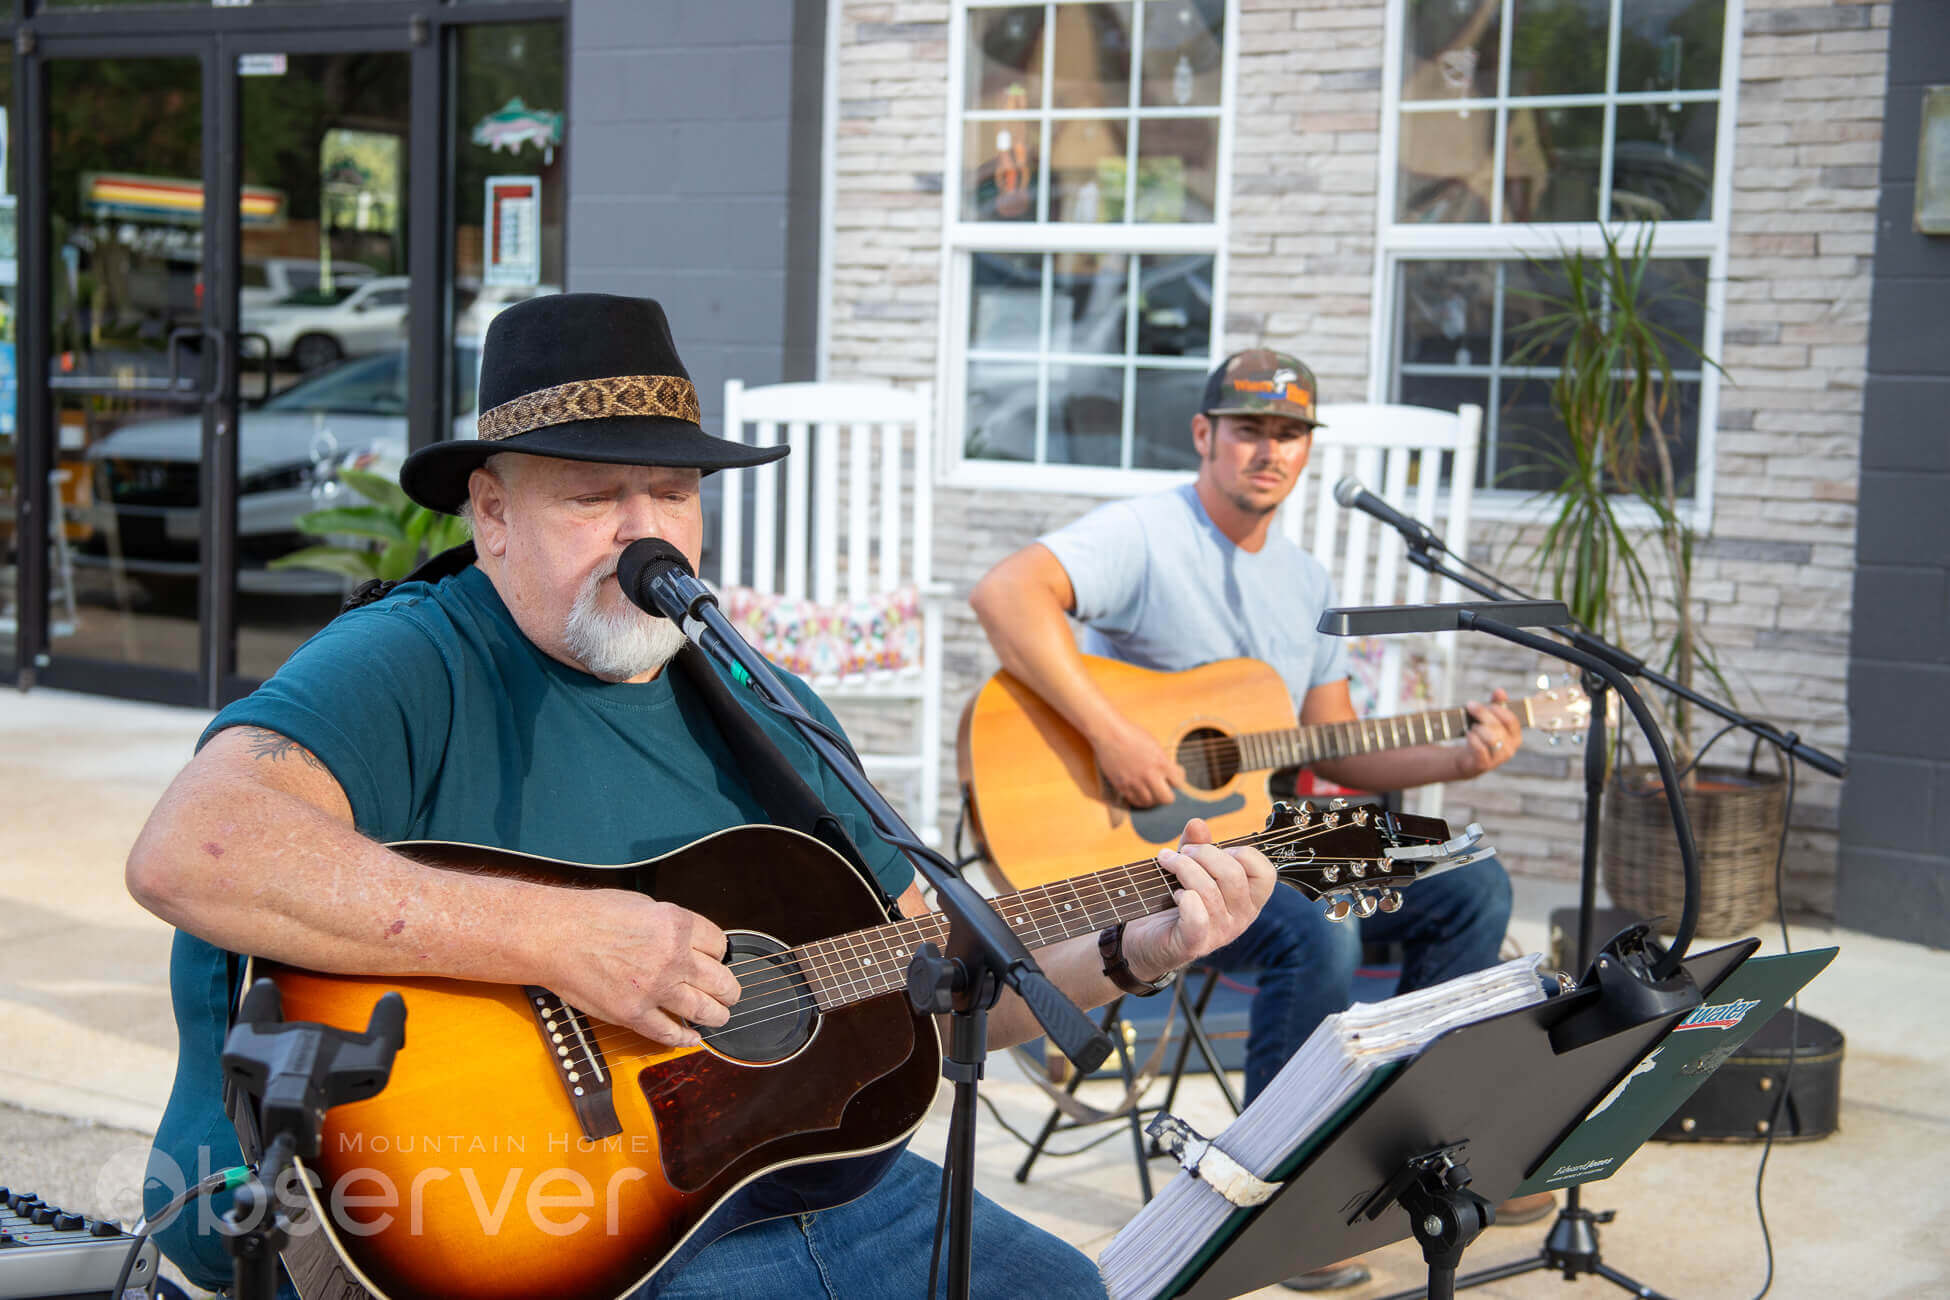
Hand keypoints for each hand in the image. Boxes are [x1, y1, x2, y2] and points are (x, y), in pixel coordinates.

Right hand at [546, 891, 741, 1047]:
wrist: (553, 936)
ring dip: (717, 1016)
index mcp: (677, 925)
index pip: (720, 945)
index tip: (716, 961)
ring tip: (719, 1016)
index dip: (720, 954)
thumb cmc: (590, 916)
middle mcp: (672, 958)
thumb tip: (690, 940)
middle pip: (722, 981)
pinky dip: (685, 1039)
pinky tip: (692, 1038)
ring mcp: (654, 988)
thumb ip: (671, 926)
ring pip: (705, 1010)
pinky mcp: (634, 1013)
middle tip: (729, 993)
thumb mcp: (643, 905)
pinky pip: (669, 1033)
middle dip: (729, 990)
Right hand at [1091, 714, 1185, 808]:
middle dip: (1167, 795)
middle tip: (1164, 789)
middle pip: (1167, 799)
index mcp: (1161, 763)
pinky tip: (1139, 792)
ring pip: (1150, 803)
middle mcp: (1150, 775)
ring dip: (1152, 798)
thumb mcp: (1154, 745)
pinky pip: (1135, 801)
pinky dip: (1139, 799)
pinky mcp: (1122, 786)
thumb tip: (1170, 773)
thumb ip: (1163, 761)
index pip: (1179, 783)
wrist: (1109, 733)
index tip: (1173, 777)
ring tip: (1150, 791)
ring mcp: (1135, 782)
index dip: (1177, 781)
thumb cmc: (1132, 735)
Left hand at [1119, 818, 1276, 979]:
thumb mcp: (1189, 869)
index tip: (1219, 849)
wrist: (1146, 940)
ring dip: (1183, 868)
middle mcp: (1240, 919)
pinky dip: (1185, 899)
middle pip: (1234, 875)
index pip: (1265, 873)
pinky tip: (1175, 894)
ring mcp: (1219, 934)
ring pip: (1209, 891)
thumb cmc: (1174, 903)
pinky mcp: (1193, 944)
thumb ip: (1196, 846)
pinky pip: (1197, 918)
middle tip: (1182, 852)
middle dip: (1204, 853)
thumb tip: (1197, 823)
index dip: (1243, 853)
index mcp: (1248, 900)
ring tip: (1167, 862)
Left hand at [1456, 687, 1522, 777]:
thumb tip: (1500, 691)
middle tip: (1471, 705)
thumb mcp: (1490, 719)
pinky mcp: (1485, 764)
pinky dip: (1472, 738)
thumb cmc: (1483, 736)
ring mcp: (1498, 758)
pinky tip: (1468, 734)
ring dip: (1478, 728)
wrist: (1470, 759)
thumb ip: (1496, 704)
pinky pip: (1480, 749)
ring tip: (1472, 726)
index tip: (1487, 703)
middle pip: (1498, 727)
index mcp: (1516, 736)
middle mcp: (1510, 748)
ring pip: (1490, 739)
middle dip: (1483, 714)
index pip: (1511, 720)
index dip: (1498, 710)